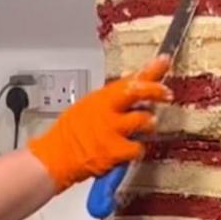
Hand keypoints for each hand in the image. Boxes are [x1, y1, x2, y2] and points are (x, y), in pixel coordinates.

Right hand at [27, 57, 171, 192]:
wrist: (54, 157)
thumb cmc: (69, 134)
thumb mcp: (87, 107)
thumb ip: (110, 99)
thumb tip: (131, 87)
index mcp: (100, 99)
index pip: (128, 79)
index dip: (150, 69)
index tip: (163, 62)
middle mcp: (107, 112)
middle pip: (138, 92)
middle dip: (156, 91)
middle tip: (166, 94)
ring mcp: (112, 131)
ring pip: (144, 121)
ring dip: (148, 124)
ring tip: (143, 127)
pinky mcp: (115, 152)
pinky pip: (138, 148)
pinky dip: (136, 150)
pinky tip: (129, 150)